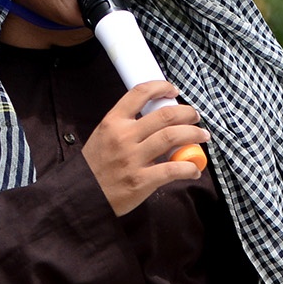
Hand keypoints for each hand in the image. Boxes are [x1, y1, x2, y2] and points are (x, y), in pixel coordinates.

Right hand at [81, 81, 209, 217]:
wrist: (80, 196)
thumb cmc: (94, 167)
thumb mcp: (103, 137)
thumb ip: (125, 126)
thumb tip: (157, 120)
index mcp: (113, 123)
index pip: (140, 93)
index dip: (161, 87)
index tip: (173, 91)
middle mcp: (123, 137)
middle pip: (165, 115)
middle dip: (187, 113)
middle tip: (196, 116)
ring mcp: (132, 159)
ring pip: (173, 137)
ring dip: (194, 134)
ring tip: (202, 136)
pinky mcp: (141, 181)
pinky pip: (173, 169)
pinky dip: (189, 167)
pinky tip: (194, 169)